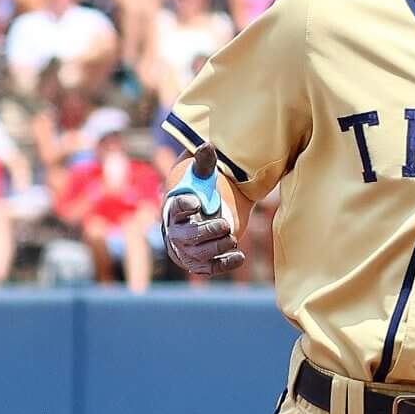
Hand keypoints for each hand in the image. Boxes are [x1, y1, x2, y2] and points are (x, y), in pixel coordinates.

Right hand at [162, 145, 243, 275]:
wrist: (203, 220)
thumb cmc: (201, 197)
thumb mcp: (202, 179)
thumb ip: (204, 164)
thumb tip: (208, 144)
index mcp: (174, 210)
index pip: (176, 208)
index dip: (184, 205)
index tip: (196, 202)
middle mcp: (177, 233)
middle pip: (188, 237)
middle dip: (206, 231)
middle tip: (225, 224)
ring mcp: (188, 251)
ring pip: (199, 255)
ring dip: (217, 247)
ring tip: (232, 237)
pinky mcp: (200, 264)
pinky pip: (210, 268)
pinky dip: (225, 264)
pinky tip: (240, 256)